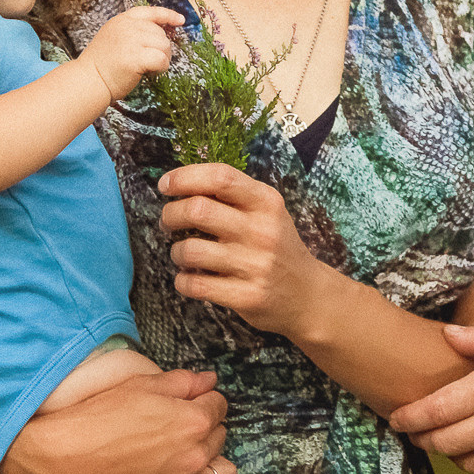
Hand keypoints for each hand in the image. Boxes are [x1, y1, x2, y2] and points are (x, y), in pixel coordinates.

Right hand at [0, 366, 232, 473]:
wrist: (65, 456)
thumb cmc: (98, 415)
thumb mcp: (140, 385)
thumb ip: (181, 382)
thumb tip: (210, 380)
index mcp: (193, 420)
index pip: (219, 404)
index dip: (204, 399)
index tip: (191, 400)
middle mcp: (195, 455)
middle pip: (219, 437)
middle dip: (207, 426)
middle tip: (183, 424)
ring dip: (214, 462)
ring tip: (198, 457)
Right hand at [81, 6, 183, 99]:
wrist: (88, 81)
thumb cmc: (102, 65)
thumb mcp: (115, 38)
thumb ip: (133, 32)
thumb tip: (160, 36)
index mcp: (122, 20)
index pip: (150, 12)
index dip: (168, 15)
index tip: (181, 21)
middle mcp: (127, 26)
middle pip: (160, 33)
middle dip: (161, 49)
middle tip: (150, 62)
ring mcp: (131, 40)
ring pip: (164, 45)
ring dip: (162, 58)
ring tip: (148, 68)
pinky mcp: (136, 56)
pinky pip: (161, 59)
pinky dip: (161, 68)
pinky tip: (151, 73)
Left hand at [159, 162, 335, 335]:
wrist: (307, 296)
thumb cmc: (276, 247)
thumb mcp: (267, 212)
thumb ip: (232, 195)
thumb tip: (179, 184)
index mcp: (267, 203)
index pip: (220, 177)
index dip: (185, 177)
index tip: (166, 185)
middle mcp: (263, 231)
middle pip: (197, 210)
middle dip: (171, 214)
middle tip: (168, 222)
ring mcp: (255, 265)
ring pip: (190, 250)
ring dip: (175, 252)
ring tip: (182, 254)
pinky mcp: (247, 296)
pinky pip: (195, 285)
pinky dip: (182, 281)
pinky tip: (190, 278)